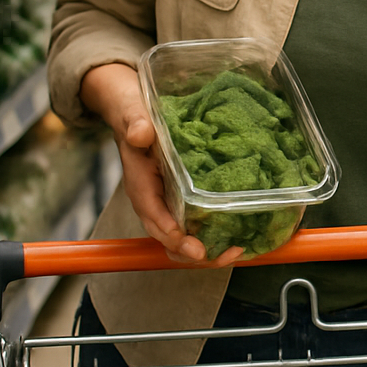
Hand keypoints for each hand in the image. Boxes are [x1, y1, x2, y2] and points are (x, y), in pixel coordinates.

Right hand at [81, 63, 241, 266]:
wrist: (128, 111)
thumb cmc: (132, 114)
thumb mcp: (133, 113)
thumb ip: (136, 123)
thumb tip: (141, 134)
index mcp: (141, 187)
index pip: (155, 220)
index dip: (175, 238)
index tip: (197, 249)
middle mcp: (153, 201)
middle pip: (170, 241)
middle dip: (197, 254)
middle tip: (230, 253)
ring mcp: (166, 203)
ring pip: (183, 239)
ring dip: (208, 251)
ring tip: (238, 249)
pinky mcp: (179, 199)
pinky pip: (192, 225)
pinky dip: (212, 235)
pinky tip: (236, 234)